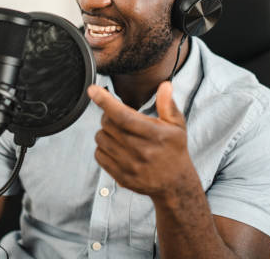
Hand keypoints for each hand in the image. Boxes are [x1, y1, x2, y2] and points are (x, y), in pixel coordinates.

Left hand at [88, 81, 195, 198]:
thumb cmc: (174, 149)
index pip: (123, 116)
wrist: (175, 183)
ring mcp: (130, 166)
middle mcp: (141, 151)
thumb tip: (164, 85)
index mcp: (155, 135)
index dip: (105, 101)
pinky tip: (115, 146)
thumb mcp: (177, 125)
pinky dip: (102, 147)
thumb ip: (168, 105)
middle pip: (108, 125)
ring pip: (101, 139)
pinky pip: (99, 155)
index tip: (93, 90)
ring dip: (105, 131)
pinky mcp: (121, 177)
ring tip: (118, 133)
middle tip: (117, 116)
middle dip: (108, 115)